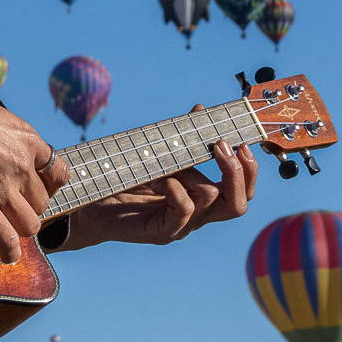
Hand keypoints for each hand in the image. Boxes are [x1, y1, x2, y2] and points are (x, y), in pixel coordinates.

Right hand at [0, 76, 72, 263]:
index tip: (37, 189)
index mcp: (26, 138)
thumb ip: (3, 134)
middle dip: (28, 207)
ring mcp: (2, 187)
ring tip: (6, 226)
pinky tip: (7, 256)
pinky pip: (7, 240)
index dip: (49, 185)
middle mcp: (21, 165)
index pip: (58, 172)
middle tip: (10, 206)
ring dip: (19, 228)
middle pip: (42, 202)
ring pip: (31, 225)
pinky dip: (10, 252)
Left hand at [60, 108, 256, 249]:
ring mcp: (182, 226)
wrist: (91, 206)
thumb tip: (200, 110)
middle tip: (222, 146)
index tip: (242, 141)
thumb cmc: (125, 179)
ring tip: (168, 162)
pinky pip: (184, 208)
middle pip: (238, 204)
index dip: (249, 169)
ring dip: (192, 170)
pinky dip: (175, 186)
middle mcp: (197, 214)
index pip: (242, 191)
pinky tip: (157, 178)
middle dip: (238, 172)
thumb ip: (180, 138)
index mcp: (201, 197)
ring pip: (211, 200)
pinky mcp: (163, 231)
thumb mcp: (157, 155)